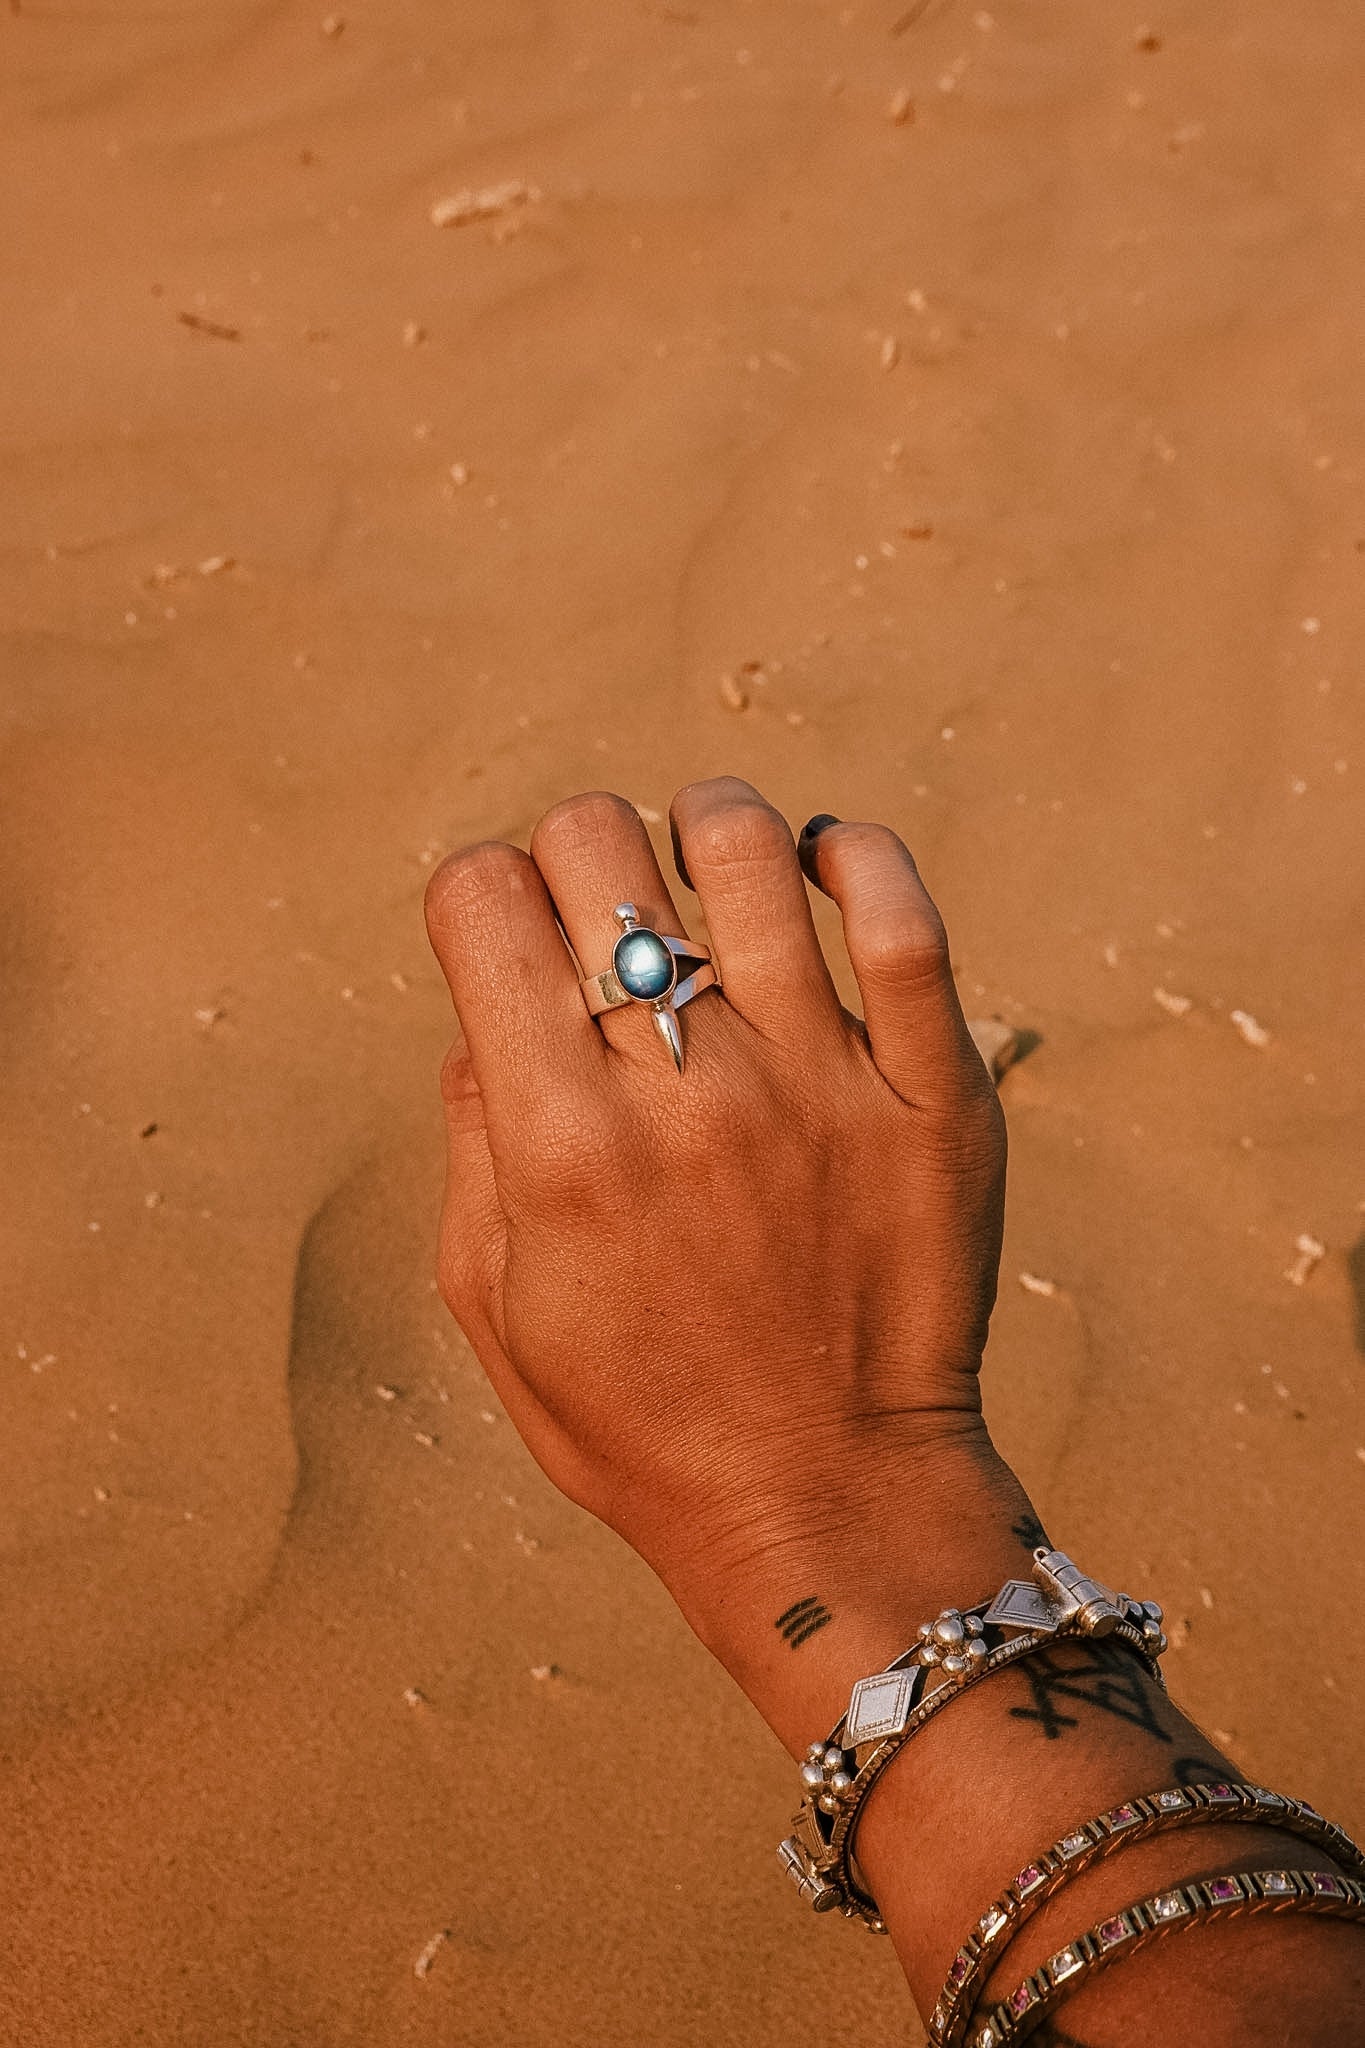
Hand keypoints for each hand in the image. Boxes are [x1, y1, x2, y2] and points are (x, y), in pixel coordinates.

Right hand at [424, 778, 1028, 1741]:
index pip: (481, 904)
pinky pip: (904, 919)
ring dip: (704, 827)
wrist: (828, 1504)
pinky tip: (821, 863)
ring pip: (746, 851)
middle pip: (597, 847)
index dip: (475, 890)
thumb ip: (472, 1145)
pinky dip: (855, 857)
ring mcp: (820, 1082)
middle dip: (573, 848)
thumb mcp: (497, 1308)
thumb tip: (486, 1014)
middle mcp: (683, 1091)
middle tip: (600, 905)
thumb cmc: (645, 1422)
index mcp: (558, 1143)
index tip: (503, 930)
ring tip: (707, 859)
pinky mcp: (932, 1095)